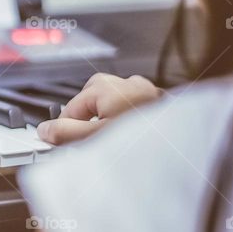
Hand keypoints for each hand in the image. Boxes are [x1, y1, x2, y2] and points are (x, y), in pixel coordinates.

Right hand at [36, 73, 161, 144]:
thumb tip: (45, 130)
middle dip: (89, 123)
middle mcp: (127, 83)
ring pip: (114, 105)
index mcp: (106, 86)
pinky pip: (135, 110)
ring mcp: (147, 91)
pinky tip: (133, 140)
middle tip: (92, 145)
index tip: (65, 146)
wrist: (187, 149)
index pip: (71, 107)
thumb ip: (65, 133)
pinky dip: (130, 124)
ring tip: (115, 144)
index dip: (67, 129)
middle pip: (92, 101)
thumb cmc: (144, 142)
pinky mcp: (161, 104)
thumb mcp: (95, 138)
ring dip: (110, 123)